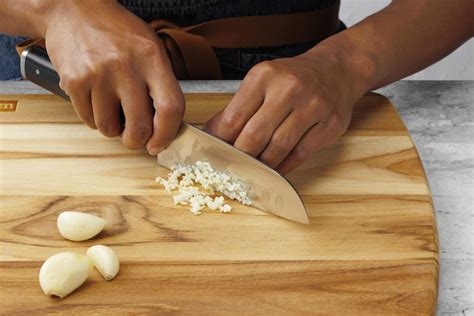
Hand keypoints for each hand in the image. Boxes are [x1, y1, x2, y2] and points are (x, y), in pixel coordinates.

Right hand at [44, 0, 183, 152]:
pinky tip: (97, 102)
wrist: (74, 9)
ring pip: (110, 129)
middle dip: (137, 141)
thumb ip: (161, 83)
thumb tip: (166, 126)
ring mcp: (98, 75)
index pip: (170, 107)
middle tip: (134, 136)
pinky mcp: (74, 82)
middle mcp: (126, 67)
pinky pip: (88, 120)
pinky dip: (94, 119)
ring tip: (113, 111)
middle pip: (139, 127)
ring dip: (113, 129)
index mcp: (152, 58)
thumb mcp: (150, 47)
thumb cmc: (117, 31)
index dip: (167, 134)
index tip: (159, 144)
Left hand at [205, 51, 357, 174]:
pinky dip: (284, 167)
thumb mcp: (261, 82)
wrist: (335, 70)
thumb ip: (237, 108)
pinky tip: (274, 172)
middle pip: (255, 135)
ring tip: (252, 173)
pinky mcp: (331, 124)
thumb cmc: (292, 79)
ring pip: (279, 147)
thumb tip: (211, 134)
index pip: (234, 117)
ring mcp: (313, 106)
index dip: (221, 141)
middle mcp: (289, 88)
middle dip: (240, 157)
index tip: (214, 155)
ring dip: (262, 165)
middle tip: (231, 169)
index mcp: (264, 76)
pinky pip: (301, 153)